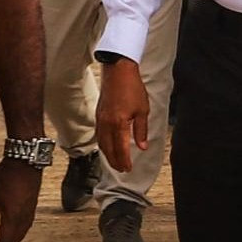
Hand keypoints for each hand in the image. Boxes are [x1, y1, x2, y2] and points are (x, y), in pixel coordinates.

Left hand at [0, 156, 41, 241]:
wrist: (27, 160)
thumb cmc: (8, 173)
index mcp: (13, 216)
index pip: (4, 241)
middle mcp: (23, 218)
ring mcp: (29, 213)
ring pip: (19, 236)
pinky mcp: (31, 208)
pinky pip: (23, 228)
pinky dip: (15, 236)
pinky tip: (10, 237)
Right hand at [97, 55, 147, 175]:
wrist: (118, 71)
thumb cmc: (132, 88)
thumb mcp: (142, 110)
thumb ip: (141, 130)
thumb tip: (142, 147)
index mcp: (119, 124)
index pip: (121, 148)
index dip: (124, 161)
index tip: (128, 169)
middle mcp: (107, 124)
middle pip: (109, 149)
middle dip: (115, 161)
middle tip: (122, 170)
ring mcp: (101, 119)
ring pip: (102, 143)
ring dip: (108, 154)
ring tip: (115, 162)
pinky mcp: (98, 114)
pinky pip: (99, 134)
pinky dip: (103, 144)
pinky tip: (107, 147)